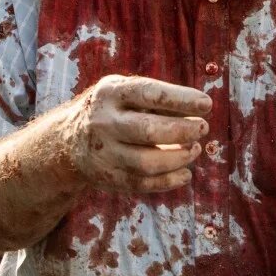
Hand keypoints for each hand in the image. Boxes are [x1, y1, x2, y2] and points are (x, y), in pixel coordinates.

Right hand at [64, 75, 211, 193]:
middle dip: (183, 130)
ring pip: (147, 162)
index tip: (207, 105)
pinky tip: (185, 173)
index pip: (149, 94)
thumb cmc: (113, 109)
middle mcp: (104, 122)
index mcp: (110, 93)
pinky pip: (142, 184)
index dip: (182, 99)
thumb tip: (200, 109)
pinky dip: (169, 181)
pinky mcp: (108, 178)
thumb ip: (156, 98)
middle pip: (148, 130)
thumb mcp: (124, 91)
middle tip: (202, 128)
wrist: (69, 138)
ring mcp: (104, 153)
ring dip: (179, 157)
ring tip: (195, 149)